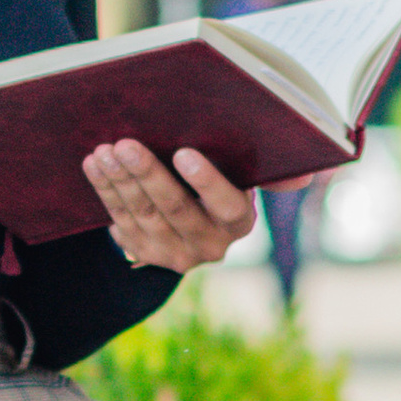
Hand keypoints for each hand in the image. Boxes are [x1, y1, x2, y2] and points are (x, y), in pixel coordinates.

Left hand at [82, 139, 258, 272]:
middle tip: (126, 145)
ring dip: (119, 181)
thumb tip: (305, 174)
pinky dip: (105, 191)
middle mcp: (209, 245)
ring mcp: (174, 255)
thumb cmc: (216, 187)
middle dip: (148, 175)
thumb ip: (264, 174)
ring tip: (104, 151)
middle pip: (175, 209)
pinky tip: (94, 166)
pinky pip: (121, 220)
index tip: (182, 152)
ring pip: (143, 215)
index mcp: (238, 222)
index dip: (206, 181)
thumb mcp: (240, 180)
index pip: (227, 205)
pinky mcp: (145, 255)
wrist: (189, 225)